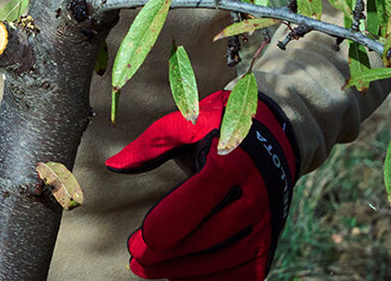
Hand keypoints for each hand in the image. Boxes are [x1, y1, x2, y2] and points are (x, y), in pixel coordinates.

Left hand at [105, 90, 297, 280]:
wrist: (278, 134)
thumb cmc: (218, 127)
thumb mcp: (185, 124)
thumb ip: (149, 146)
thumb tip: (112, 166)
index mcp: (232, 160)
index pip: (203, 195)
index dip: (172, 220)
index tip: (141, 239)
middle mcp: (256, 193)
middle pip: (213, 234)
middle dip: (172, 253)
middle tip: (136, 260)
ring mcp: (266, 219)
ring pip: (228, 256)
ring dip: (188, 270)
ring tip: (150, 270)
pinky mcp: (270, 238)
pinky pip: (246, 269)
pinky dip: (217, 279)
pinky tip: (184, 278)